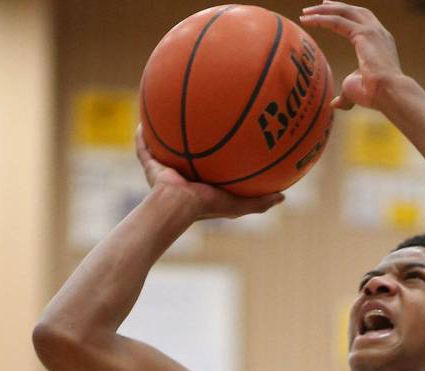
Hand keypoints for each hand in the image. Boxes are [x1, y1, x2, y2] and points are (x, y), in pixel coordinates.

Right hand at [135, 125, 283, 220]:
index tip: (229, 136)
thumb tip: (283, 198)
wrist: (174, 207)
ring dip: (166, 131)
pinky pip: (144, 148)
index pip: (212, 163)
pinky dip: (142, 136)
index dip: (219, 151)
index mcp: (202, 184)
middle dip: (193, 135)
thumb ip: (258, 202)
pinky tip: (143, 119)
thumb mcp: (236, 205)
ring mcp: (165, 170)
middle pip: (188, 150)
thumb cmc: (204, 206)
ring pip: (165, 146)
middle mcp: (183, 176)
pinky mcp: (151, 166)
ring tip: (170, 109)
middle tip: (201, 116)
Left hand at [300, 2, 401, 110]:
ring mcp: (372, 30)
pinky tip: (307, 21)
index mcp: (381, 41)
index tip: (330, 11)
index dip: (345, 14)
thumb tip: (334, 104)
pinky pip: (337, 21)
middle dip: (334, 6)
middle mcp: (378, 31)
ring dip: (323, 10)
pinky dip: (321, 19)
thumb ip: (344, 94)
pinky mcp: (363, 33)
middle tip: (318, 6)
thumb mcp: (356, 89)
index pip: (361, 20)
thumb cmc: (375, 94)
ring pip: (344, 12)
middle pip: (353, 11)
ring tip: (306, 12)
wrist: (389, 93)